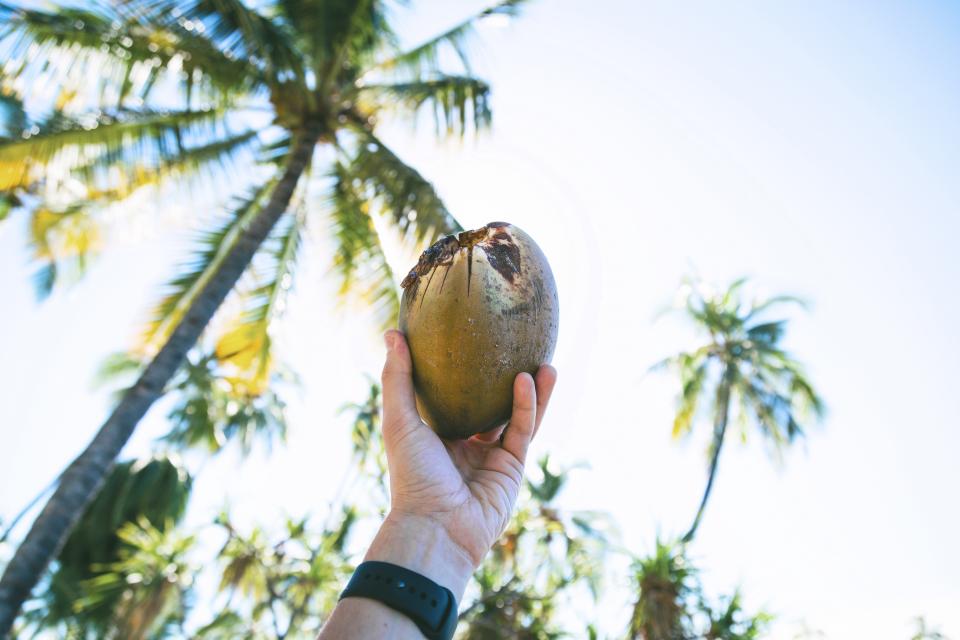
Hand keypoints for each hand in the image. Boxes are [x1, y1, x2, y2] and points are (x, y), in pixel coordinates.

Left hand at [372, 329, 556, 593]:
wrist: (436, 528)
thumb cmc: (412, 477)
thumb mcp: (399, 421)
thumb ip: (397, 378)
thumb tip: (392, 333)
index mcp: (438, 436)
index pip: (456, 398)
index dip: (468, 373)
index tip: (477, 341)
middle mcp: (467, 446)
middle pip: (493, 405)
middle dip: (507, 379)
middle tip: (518, 347)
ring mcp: (492, 458)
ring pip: (517, 416)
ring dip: (532, 390)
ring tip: (544, 359)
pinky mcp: (512, 468)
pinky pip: (522, 430)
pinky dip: (527, 405)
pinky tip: (528, 379)